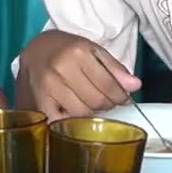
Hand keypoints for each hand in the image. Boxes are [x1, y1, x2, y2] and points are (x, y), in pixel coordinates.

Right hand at [20, 31, 140, 119]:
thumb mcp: (93, 51)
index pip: (108, 84)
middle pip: (96, 101)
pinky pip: (62, 122)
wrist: (36, 50)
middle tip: (105, 101)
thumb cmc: (67, 50)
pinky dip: (72, 122)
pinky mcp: (39, 102)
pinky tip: (74, 114)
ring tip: (89, 104)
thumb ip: (115, 68)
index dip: (120, 96)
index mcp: (78, 52)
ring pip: (81, 113)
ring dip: (91, 113)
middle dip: (107, 104)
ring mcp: (48, 87)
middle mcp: (61, 69)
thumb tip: (136, 86)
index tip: (123, 99)